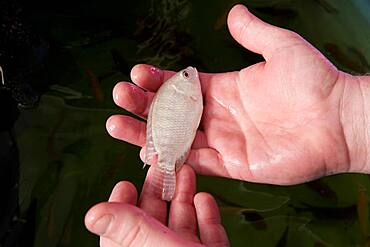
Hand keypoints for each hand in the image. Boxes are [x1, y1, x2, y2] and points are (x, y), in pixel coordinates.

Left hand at [85, 165, 228, 246]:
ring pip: (182, 225)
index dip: (122, 206)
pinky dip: (207, 216)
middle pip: (154, 221)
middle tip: (163, 166)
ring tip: (185, 172)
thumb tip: (93, 213)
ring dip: (184, 197)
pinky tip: (204, 199)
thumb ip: (128, 228)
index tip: (125, 184)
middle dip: (159, 190)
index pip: (121, 231)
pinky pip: (209, 237)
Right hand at [106, 4, 352, 183]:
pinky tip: (147, 151)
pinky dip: (171, 158)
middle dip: (143, 104)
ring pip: (176, 138)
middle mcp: (219, 116)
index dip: (158, 80)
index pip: (182, 85)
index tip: (137, 73)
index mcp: (225, 88)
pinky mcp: (233, 164)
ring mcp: (224, 141)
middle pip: (171, 112)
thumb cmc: (315, 81)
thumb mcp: (280, 47)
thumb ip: (252, 32)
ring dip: (146, 133)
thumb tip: (234, 12)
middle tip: (118, 96)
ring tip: (116, 124)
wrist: (340, 119)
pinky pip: (195, 162)